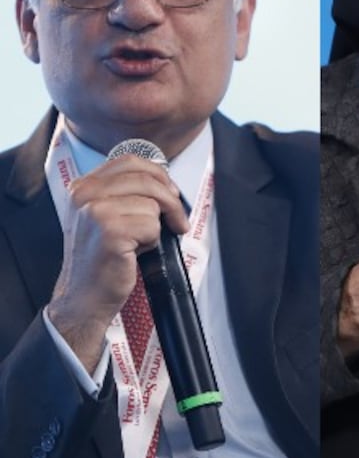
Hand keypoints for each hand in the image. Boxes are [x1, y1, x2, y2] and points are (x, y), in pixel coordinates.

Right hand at [47, 154, 188, 371]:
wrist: (83, 295)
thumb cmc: (101, 257)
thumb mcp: (106, 216)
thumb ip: (126, 193)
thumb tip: (165, 181)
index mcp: (82, 186)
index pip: (130, 162)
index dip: (158, 175)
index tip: (170, 191)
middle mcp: (84, 195)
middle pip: (147, 179)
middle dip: (171, 200)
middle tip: (177, 221)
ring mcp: (95, 212)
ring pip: (152, 204)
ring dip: (156, 226)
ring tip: (139, 242)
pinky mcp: (110, 231)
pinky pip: (152, 226)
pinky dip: (152, 241)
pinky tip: (134, 252)